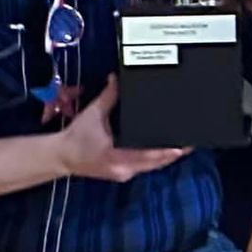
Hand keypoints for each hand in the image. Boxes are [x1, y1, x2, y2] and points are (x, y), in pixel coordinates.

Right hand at [55, 82, 188, 182]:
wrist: (61, 156)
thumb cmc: (75, 138)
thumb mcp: (93, 114)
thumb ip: (108, 97)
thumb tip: (116, 79)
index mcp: (118, 157)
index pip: (150, 156)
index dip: (168, 151)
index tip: (183, 146)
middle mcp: (125, 169)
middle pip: (157, 163)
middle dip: (174, 153)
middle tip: (191, 142)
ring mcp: (124, 173)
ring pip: (152, 167)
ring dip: (166, 157)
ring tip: (183, 145)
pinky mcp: (123, 172)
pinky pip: (145, 166)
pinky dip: (155, 158)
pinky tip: (164, 150)